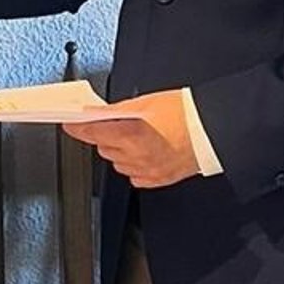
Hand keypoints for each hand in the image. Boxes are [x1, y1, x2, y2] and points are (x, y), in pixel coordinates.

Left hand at [63, 89, 200, 189]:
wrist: (214, 130)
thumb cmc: (187, 113)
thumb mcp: (148, 103)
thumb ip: (119, 111)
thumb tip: (97, 113)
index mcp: (133, 136)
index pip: (92, 134)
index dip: (77, 128)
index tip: (69, 125)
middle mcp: (138, 158)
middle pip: (104, 149)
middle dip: (105, 135)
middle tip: (118, 123)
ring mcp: (148, 171)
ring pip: (117, 163)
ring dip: (119, 150)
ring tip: (138, 134)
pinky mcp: (159, 180)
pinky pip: (134, 174)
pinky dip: (134, 163)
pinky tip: (146, 150)